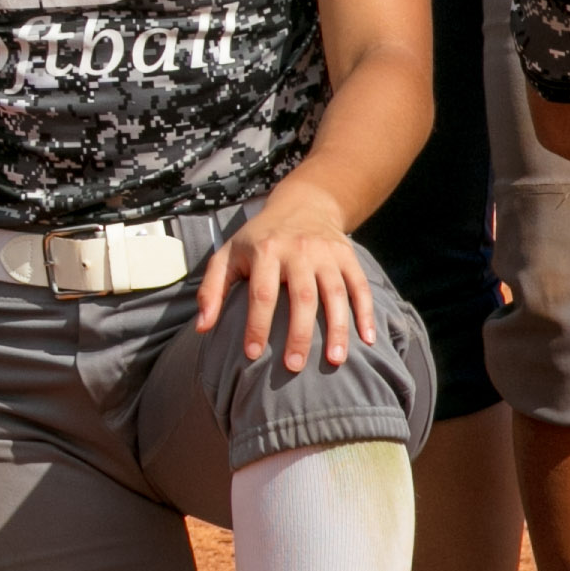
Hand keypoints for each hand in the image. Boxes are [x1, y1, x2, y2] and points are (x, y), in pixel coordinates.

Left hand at [196, 185, 377, 374]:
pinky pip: (360, 286)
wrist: (303, 203)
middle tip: (294, 367)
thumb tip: (202, 328)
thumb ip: (211, 289)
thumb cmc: (258, 238)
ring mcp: (326, 254)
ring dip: (337, 329)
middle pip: (301, 297)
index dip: (257, 325)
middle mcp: (298, 251)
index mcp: (265, 250)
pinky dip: (366, 313)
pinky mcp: (347, 257)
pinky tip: (367, 340)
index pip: (261, 294)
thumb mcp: (228, 255)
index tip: (253, 355)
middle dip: (299, 334)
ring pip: (335, 294)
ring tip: (335, 361)